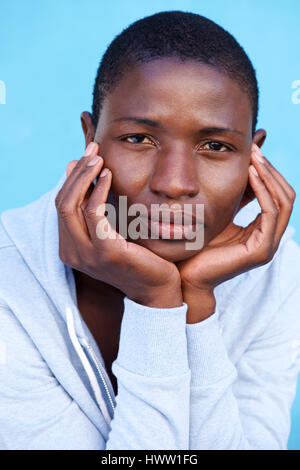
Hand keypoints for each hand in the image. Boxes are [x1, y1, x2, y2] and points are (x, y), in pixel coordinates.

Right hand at [55, 142, 181, 307]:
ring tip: (98, 156)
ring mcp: (86, 254)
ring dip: (84, 175)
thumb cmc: (139, 258)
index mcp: (71, 248)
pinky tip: (109, 175)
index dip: (71, 179)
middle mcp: (72, 253)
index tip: (85, 157)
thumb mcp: (112, 232)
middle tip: (92, 149)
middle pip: (62, 202)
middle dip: (76, 172)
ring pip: (71, 205)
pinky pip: (94, 212)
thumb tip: (87, 176)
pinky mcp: (105, 252)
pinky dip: (98, 190)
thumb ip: (98, 211)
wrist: (158, 289)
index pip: (61, 206)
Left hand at [177, 143, 295, 322]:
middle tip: (256, 149)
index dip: (269, 172)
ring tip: (255, 158)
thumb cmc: (198, 245)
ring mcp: (267, 245)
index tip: (254, 150)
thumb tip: (242, 167)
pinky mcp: (260, 251)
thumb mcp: (220, 214)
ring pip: (283, 203)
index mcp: (261, 230)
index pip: (277, 196)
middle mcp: (268, 238)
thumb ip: (235, 197)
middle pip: (286, 196)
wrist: (186, 274)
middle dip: (272, 170)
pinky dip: (263, 191)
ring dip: (270, 176)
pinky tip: (251, 175)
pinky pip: (270, 213)